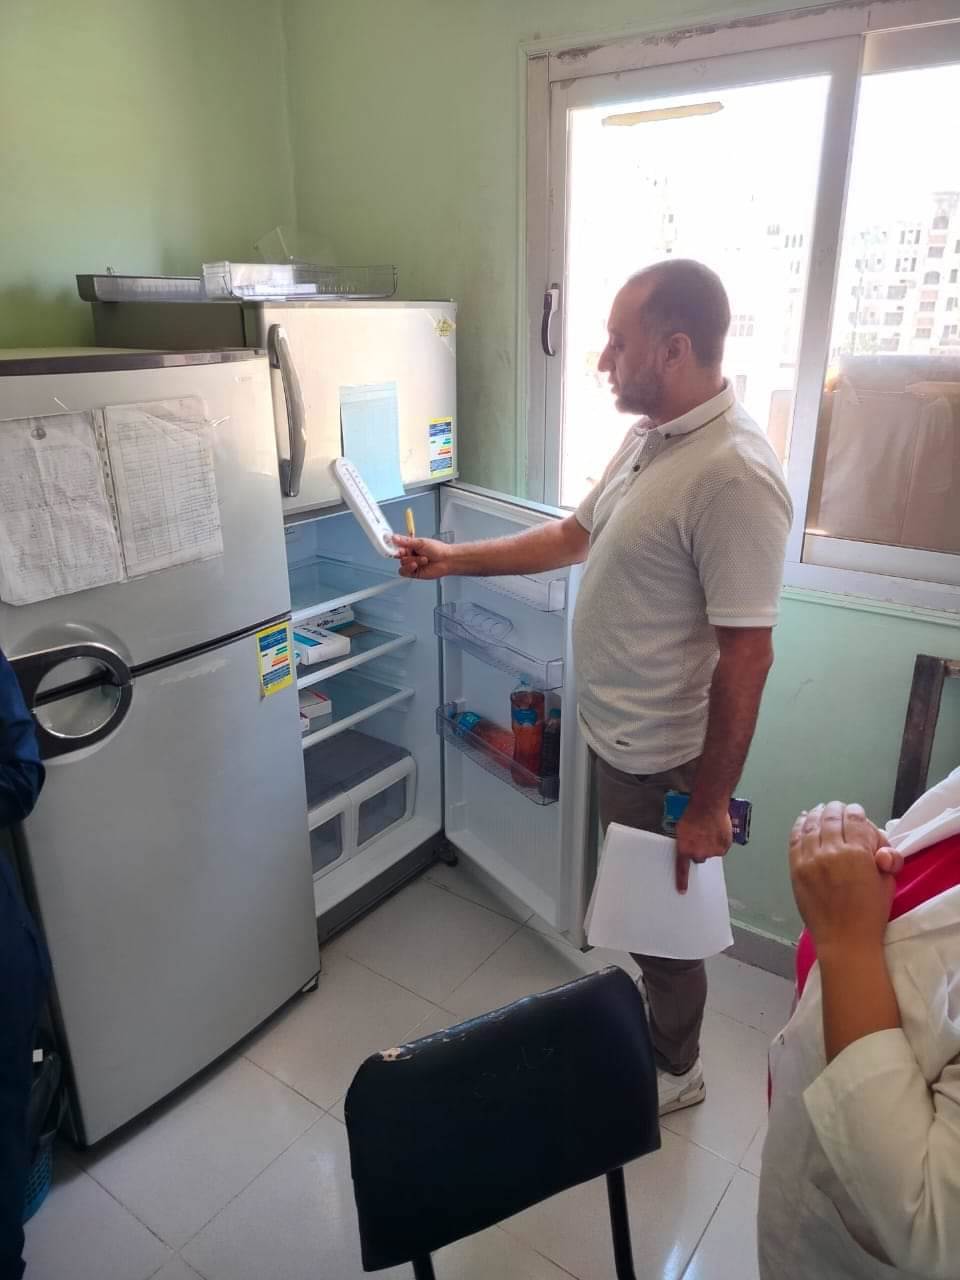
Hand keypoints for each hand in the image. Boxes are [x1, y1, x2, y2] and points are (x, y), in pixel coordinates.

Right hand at [392, 535, 455, 579]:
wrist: (446, 560)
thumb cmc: (438, 550)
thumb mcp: (421, 542)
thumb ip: (406, 541)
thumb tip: (394, 537)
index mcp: (410, 545)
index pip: (396, 545)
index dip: (392, 545)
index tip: (389, 545)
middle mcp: (409, 554)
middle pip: (397, 555)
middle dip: (404, 554)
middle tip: (411, 552)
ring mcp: (411, 564)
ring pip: (402, 563)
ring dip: (412, 561)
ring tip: (424, 559)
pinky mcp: (413, 573)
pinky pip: (404, 572)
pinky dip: (408, 569)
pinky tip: (416, 566)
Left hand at [674, 805, 732, 893]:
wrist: (708, 807)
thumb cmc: (693, 813)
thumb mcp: (682, 828)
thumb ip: (686, 841)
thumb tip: (689, 844)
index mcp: (685, 849)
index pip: (682, 869)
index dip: (682, 881)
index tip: (682, 890)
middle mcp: (698, 854)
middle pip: (699, 858)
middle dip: (700, 850)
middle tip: (701, 838)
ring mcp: (712, 852)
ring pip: (712, 852)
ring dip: (711, 845)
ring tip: (710, 830)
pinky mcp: (723, 848)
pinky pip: (722, 848)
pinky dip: (721, 841)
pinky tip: (718, 830)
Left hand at [789, 802, 900, 953]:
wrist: (844, 939)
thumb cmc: (870, 913)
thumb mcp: (887, 883)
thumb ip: (885, 858)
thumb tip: (878, 845)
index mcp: (857, 853)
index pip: (855, 819)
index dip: (856, 812)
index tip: (856, 812)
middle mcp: (832, 851)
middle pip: (832, 817)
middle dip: (837, 809)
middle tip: (838, 808)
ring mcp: (810, 859)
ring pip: (812, 824)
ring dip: (818, 814)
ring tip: (821, 809)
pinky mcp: (796, 868)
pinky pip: (795, 839)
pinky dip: (799, 825)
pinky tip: (803, 819)